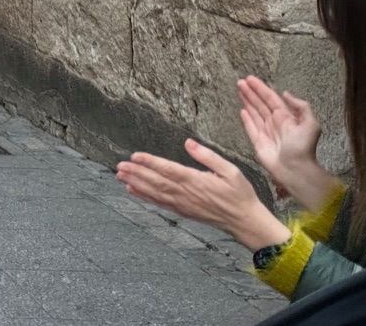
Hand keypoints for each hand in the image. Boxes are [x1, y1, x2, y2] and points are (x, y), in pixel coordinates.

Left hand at [115, 140, 289, 251]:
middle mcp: (187, 194)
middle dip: (137, 173)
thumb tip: (189, 142)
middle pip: (157, 182)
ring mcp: (183, 204)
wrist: (245, 222)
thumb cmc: (240, 195)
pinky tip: (132, 190)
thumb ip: (208, 157)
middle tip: (120, 165)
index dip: (151, 163)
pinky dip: (144, 197)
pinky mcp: (183, 211)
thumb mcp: (231, 171)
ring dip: (136, 183)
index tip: (135, 156)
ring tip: (120, 175)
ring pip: (155, 193)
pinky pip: (160, 203)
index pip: (169, 170)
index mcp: (198, 181)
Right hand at [238, 77, 331, 205]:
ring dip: (246, 101)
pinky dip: (246, 119)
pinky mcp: (257, 141)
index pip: (271, 98)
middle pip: (260, 103)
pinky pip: (250, 127)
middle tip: (240, 82)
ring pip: (254, 112)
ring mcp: (265, 131)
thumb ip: (301, 107)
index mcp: (286, 117)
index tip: (250, 78)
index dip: (261, 88)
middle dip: (251, 92)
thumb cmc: (303, 147)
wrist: (294, 168)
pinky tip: (241, 110)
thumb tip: (285, 93)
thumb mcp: (311, 124)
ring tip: (238, 90)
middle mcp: (275, 122)